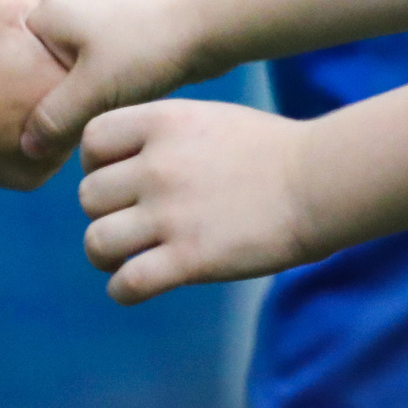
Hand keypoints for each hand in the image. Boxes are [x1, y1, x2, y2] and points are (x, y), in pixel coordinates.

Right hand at [0, 0, 69, 190]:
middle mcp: (71, 126)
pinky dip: (23, 140)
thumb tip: (48, 18)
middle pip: (75, 100)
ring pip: (60, 131)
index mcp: (70, 82)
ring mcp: (53, 159)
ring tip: (8, 100)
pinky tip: (0, 124)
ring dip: (43, 116)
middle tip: (18, 75)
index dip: (56, 52)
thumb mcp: (1, 4)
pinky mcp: (32, 179)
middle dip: (54, 86)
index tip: (31, 49)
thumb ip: (36, 4)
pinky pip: (39, 155)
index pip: (82, 64)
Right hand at [20, 0, 203, 163]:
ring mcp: (97, 15)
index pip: (12, 56)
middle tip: (62, 131)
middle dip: (52, 96)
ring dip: (80, 93)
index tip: (35, 125)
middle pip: (41, 63)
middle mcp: (69, 6)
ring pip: (72, 66)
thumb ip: (54, 119)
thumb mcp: (92, 92)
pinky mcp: (124, 28)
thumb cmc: (145, 52)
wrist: (207, 27)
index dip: (21, 93)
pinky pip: (97, 63)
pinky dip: (101, 84)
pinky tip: (114, 104)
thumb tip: (25, 147)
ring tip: (92, 118)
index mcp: (50, 11)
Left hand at [78, 99, 316, 303]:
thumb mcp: (208, 118)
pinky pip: (126, 283)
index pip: (91, 141)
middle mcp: (158, 165)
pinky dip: (124, 289)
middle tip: (130, 223)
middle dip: (104, 212)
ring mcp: (171, 213)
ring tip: (127, 258)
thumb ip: (163, 135)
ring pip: (96, 242)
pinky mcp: (189, 258)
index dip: (97, 164)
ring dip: (107, 255)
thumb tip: (124, 162)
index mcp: (162, 122)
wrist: (318, 182)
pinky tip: (138, 285)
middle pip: (89, 197)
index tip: (119, 180)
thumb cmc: (270, 151)